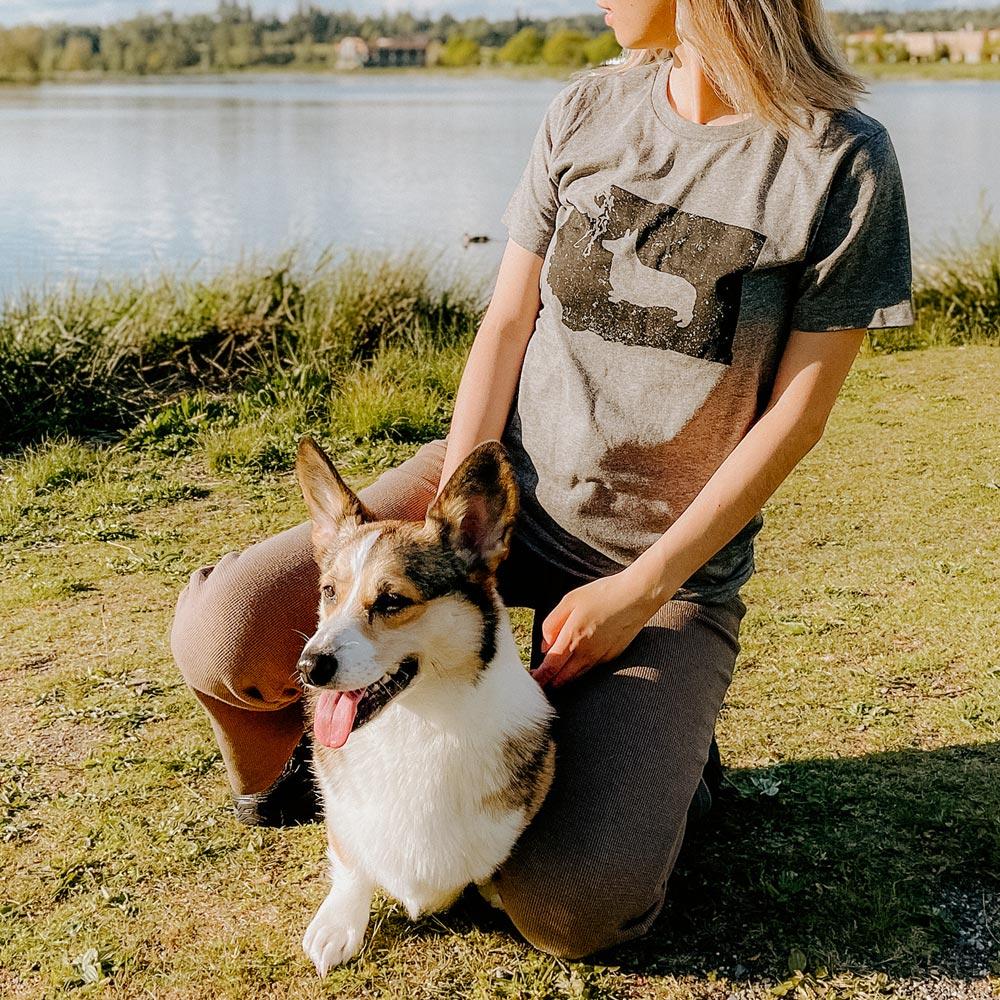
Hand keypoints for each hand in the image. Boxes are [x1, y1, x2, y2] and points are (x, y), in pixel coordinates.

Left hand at [532, 569, 665, 688]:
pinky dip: (579, 669)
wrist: (637, 597)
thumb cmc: (603, 594)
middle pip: (562, 679)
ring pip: (576, 676)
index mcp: (572, 638)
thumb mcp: (569, 601)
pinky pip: (590, 668)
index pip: (550, 668)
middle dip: (549, 683)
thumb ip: (552, 624)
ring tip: (553, 673)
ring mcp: (600, 657)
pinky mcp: (612, 656)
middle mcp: (586, 654)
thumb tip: (545, 646)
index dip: (539, 679)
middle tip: (539, 680)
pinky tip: (575, 661)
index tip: (531, 681)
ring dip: (563, 678)